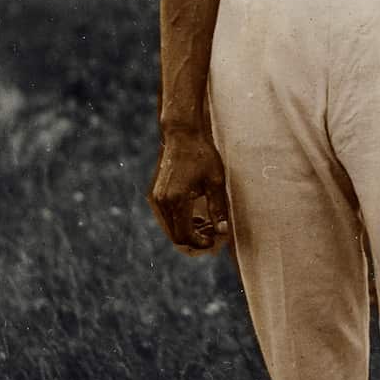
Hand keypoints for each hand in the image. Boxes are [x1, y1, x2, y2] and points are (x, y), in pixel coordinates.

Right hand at [149, 126, 228, 253]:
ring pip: (171, 228)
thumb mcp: (216, 182)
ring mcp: (157, 199)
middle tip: (213, 232)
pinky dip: (181, 222)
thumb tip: (223, 231)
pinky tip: (196, 215)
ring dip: (188, 231)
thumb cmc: (202, 156)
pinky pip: (168, 218)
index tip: (214, 240)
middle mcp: (163, 202)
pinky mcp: (157, 195)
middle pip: (176, 236)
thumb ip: (218, 209)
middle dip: (195, 239)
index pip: (185, 235)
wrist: (182, 136)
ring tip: (207, 223)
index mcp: (177, 200)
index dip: (200, 243)